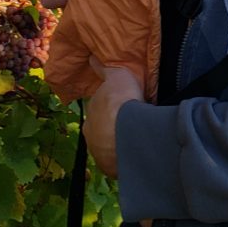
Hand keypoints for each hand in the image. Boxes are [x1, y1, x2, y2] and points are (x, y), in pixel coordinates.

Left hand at [83, 57, 143, 177]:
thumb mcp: (116, 76)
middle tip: (129, 125)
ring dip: (119, 145)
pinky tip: (137, 155)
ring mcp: (100, 155)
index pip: (98, 113)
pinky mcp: (111, 169)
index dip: (109, 110)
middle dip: (113, 129)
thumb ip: (104, 69)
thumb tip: (91, 57)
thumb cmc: (121, 100)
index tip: (118, 109)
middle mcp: (91, 137)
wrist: (126, 130)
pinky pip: (118, 163)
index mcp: (91, 117)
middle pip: (103, 132)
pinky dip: (125, 158)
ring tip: (136, 141)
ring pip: (110, 148)